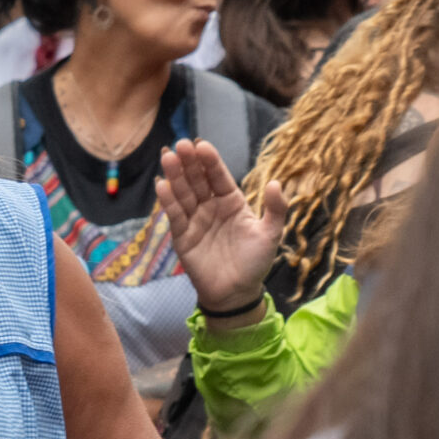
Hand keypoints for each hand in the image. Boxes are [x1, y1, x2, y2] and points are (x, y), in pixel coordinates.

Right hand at [156, 139, 287, 316]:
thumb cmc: (255, 263)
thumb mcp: (270, 234)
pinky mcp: (182, 236)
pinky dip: (167, 200)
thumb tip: (277, 182)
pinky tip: (161, 185)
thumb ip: (275, 209)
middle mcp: (211, 207)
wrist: (236, 293)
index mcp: (232, 202)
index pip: (219, 177)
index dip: (210, 161)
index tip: (202, 145)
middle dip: (188, 162)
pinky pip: (174, 215)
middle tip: (180, 145)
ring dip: (174, 175)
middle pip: (197, 180)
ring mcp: (195, 220)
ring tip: (167, 156)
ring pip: (183, 193)